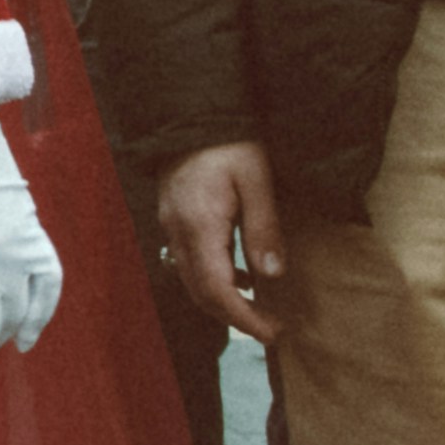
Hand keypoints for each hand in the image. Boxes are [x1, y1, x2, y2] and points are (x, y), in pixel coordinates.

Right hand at [155, 141, 288, 344]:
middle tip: (271, 327)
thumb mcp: (257, 180)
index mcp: (199, 225)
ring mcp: (170, 225)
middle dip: (234, 317)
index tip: (274, 332)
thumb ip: (264, 228)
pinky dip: (212, 279)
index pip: (217, 290)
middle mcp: (177, 231)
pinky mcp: (172, 218)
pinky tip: (239, 275)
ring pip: (190, 281)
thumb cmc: (229, 143)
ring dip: (222, 301)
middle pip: (199, 293)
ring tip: (258, 308)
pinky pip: (188, 262)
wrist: (191, 112)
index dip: (245, 318)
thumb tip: (272, 275)